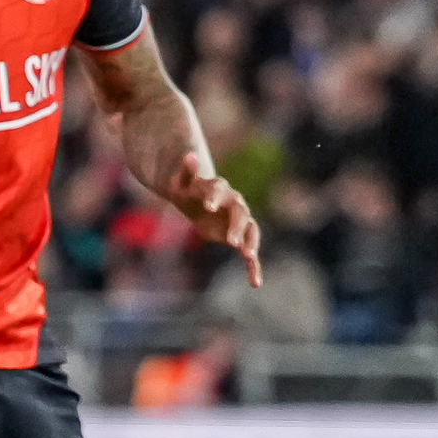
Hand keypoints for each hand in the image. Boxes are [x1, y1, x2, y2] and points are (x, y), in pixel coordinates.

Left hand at [164, 150, 262, 286]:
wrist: (199, 202)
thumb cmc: (189, 191)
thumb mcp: (182, 182)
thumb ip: (187, 171)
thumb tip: (188, 155)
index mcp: (219, 189)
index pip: (217, 191)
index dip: (213, 197)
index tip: (208, 206)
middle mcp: (235, 204)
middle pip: (241, 214)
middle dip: (237, 227)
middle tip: (232, 242)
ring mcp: (240, 221)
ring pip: (251, 231)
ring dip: (251, 243)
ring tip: (250, 257)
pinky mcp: (240, 237)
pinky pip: (249, 251)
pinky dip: (253, 266)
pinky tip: (255, 282)